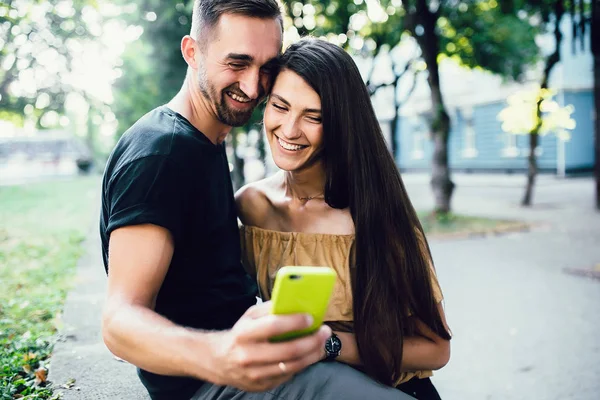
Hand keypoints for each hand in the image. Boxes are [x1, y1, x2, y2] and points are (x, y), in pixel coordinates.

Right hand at [207, 301, 330, 391]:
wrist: (219, 361)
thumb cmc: (240, 334)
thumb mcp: (249, 316)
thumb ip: (269, 308)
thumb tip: (294, 301)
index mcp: (244, 334)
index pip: (273, 326)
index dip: (294, 322)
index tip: (311, 317)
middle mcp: (248, 356)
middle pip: (288, 351)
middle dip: (312, 341)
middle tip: (325, 332)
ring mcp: (255, 374)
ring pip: (292, 366)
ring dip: (312, 354)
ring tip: (322, 343)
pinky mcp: (262, 386)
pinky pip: (288, 375)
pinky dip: (302, 364)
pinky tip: (309, 354)